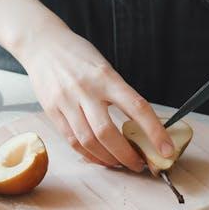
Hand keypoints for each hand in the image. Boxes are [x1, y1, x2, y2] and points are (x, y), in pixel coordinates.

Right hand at [0, 0, 172, 169]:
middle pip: (107, 133)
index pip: (136, 107)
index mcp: (106, 77)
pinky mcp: (52, 112)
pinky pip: (72, 141)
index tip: (166, 148)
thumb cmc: (78, 55)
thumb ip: (119, 93)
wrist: (42, 45)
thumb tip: (141, 123)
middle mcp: (85, 90)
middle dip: (127, 155)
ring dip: (108, 159)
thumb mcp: (104, 67)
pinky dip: (89, 154)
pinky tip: (99, 158)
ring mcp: (66, 102)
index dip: (154, 131)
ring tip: (120, 164)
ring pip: (89, 142)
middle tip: (140, 164)